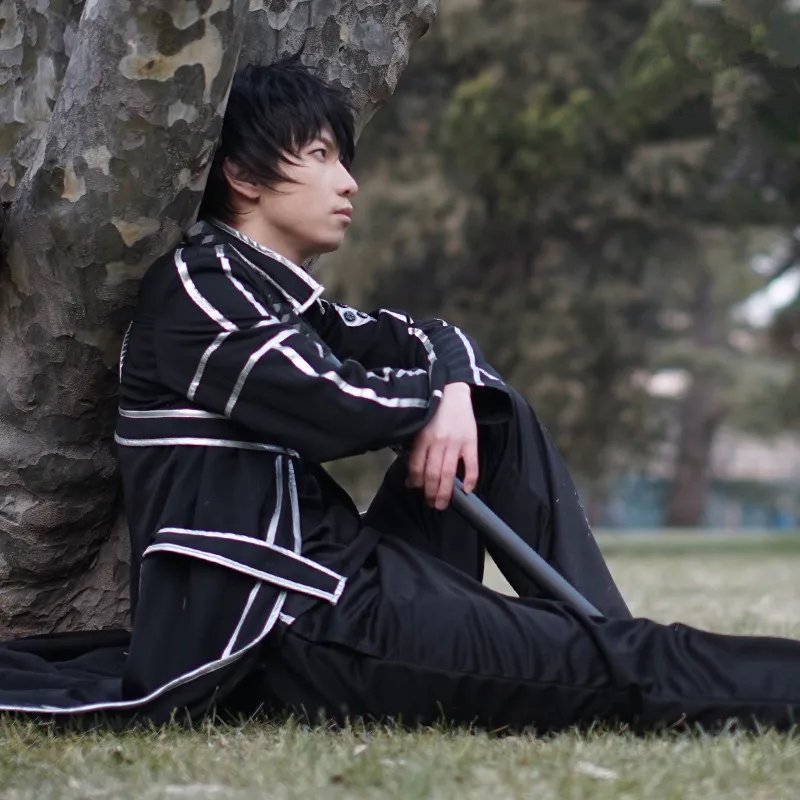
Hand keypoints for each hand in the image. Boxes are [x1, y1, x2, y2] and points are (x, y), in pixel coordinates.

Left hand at [405, 382, 478, 509]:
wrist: (453, 391)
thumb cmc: (433, 411)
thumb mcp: (419, 427)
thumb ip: (416, 449)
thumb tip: (411, 476)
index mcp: (423, 438)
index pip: (416, 466)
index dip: (415, 481)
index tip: (415, 490)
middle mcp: (438, 442)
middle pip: (432, 474)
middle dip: (430, 493)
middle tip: (431, 504)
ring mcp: (456, 443)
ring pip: (449, 474)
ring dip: (445, 493)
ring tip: (442, 504)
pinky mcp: (471, 442)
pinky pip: (472, 465)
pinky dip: (470, 480)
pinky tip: (467, 491)